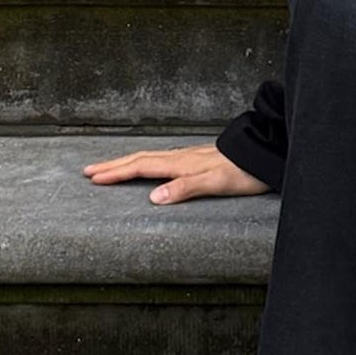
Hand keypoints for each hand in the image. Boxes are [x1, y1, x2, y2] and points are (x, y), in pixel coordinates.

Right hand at [82, 143, 270, 204]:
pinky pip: (162, 159)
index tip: (94, 177)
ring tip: (111, 167)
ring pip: (150, 157)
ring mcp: (189, 157)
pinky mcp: (198, 159)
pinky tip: (149, 166)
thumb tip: (154, 198)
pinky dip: (146, 162)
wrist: (265, 156)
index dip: (117, 173)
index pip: (141, 168)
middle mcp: (182, 158)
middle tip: (89, 171)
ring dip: (127, 162)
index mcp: (181, 164)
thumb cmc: (244, 172)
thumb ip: (185, 189)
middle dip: (114, 165)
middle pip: (140, 159)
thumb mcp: (216, 184)